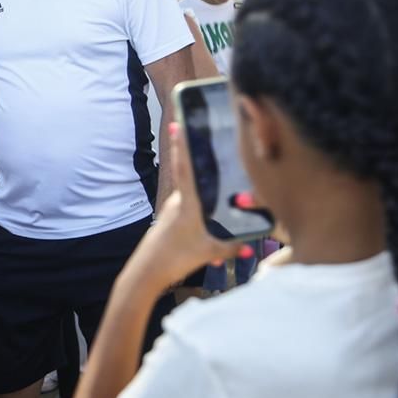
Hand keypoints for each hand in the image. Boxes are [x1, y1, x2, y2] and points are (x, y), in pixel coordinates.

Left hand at [126, 125, 244, 293]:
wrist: (146, 274)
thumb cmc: (174, 260)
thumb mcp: (209, 253)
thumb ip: (232, 247)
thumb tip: (251, 246)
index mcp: (187, 203)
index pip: (185, 167)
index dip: (183, 145)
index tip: (178, 123)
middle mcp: (178, 202)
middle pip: (192, 177)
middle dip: (202, 162)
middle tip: (212, 142)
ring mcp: (172, 211)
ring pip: (193, 195)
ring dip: (204, 191)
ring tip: (219, 180)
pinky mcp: (170, 221)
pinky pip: (189, 209)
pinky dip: (200, 210)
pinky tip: (210, 220)